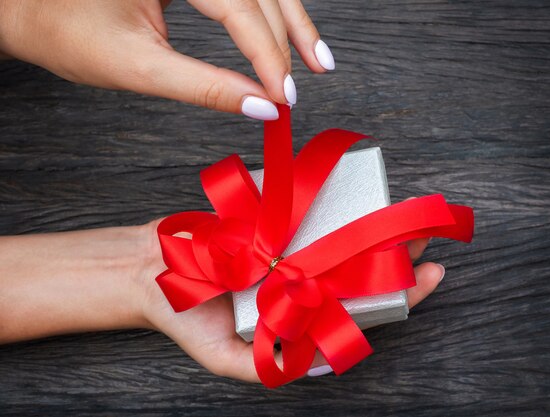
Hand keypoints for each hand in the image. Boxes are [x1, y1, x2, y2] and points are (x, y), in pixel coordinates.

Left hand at [0, 0, 335, 119]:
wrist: (31, 9)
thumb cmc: (66, 29)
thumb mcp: (137, 66)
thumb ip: (203, 87)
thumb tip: (257, 107)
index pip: (238, 5)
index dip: (266, 55)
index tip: (281, 97)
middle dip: (284, 40)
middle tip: (296, 89)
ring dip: (291, 22)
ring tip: (316, 61)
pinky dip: (269, 15)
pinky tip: (288, 36)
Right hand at [138, 220, 446, 381]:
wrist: (146, 270)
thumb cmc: (183, 316)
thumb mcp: (221, 357)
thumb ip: (265, 366)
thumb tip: (317, 366)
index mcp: (297, 313)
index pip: (359, 307)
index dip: (400, 295)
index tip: (431, 276)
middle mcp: (299, 279)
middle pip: (359, 268)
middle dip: (397, 254)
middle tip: (427, 237)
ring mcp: (287, 247)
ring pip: (340, 236)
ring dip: (373, 224)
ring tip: (405, 212)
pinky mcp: (271, 220)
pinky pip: (306, 210)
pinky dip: (332, 200)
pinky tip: (358, 192)